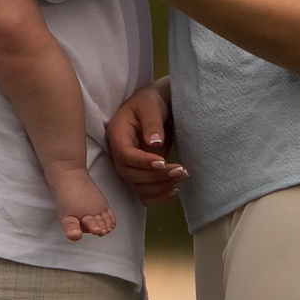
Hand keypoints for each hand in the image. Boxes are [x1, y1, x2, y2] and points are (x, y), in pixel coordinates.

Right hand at [105, 82, 185, 201]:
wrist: (157, 106)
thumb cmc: (151, 102)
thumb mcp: (151, 106)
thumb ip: (152, 123)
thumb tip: (154, 143)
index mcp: (117, 134)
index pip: (125, 155)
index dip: (142, 162)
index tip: (163, 161)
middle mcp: (119, 153)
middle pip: (130, 175)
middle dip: (155, 177)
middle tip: (180, 170)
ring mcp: (128, 166)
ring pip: (137, 187)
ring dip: (160, 187)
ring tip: (182, 176)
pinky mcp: (140, 174)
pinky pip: (143, 193)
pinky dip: (157, 196)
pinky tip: (174, 190)